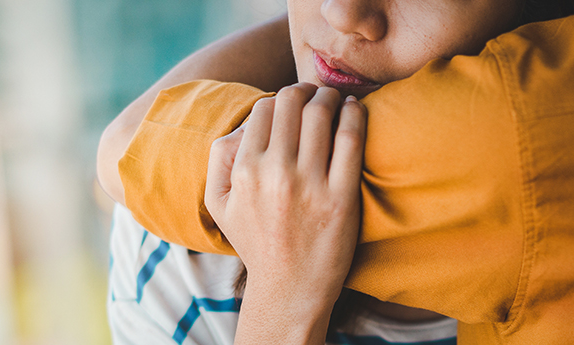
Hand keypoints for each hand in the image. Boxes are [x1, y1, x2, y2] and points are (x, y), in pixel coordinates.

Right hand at [204, 83, 367, 343]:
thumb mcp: (219, 205)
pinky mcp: (341, 197)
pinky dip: (355, 114)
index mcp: (244, 171)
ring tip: (336, 101)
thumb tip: (242, 124)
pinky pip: (351, 138)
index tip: (291, 103)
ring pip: (321, 113)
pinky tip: (355, 110)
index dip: (279, 99)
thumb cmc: (255, 242)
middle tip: (315, 95)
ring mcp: (309, 185)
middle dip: (304, 90)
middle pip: (292, 102)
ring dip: (331, 96)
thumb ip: (218, 159)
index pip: (263, 109)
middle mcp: (274, 173)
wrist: (290, 288)